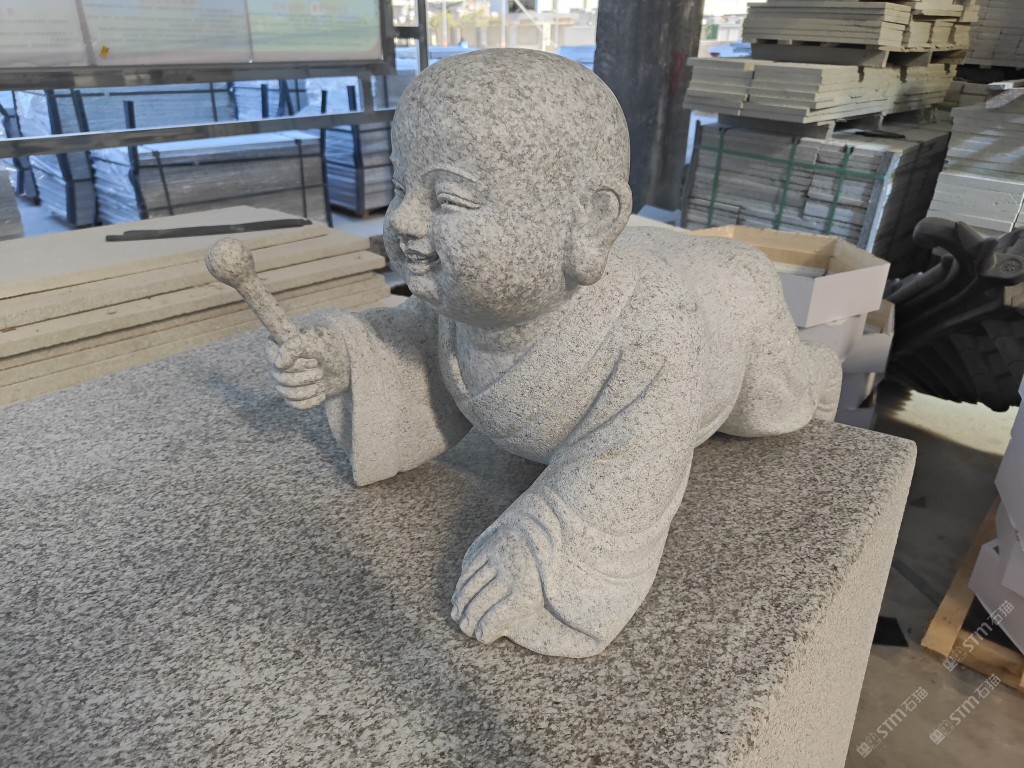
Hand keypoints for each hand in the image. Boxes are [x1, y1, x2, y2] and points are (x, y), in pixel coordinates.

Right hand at [265, 326, 350, 409]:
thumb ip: (295, 346)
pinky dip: (312, 400)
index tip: (314, 361)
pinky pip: (296, 404)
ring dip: (310, 389)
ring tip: (322, 380)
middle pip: (282, 379)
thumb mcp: (317, 343)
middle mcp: (278, 363)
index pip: (274, 360)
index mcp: (279, 345)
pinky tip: (322, 392)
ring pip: (288, 393)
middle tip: (321, 370)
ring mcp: (285, 380)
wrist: (348, 365)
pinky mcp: (294, 394)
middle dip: (306, 377)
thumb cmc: (332, 349)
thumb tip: (278, 364)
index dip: (295, 365)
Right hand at [451, 527, 545, 643]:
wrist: (546, 543)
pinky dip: (461, 585)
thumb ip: (511, 619)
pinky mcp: (491, 548)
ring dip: (461, 603)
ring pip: (472, 586)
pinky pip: (470, 570)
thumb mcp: (534, 602)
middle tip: (464, 628)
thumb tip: (482, 635)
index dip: (485, 629)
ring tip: (457, 615)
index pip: (496, 617)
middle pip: (481, 602)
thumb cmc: (539, 582)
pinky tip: (458, 596)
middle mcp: (513, 575)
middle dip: (469, 618)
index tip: (479, 636)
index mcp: (527, 594)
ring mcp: (500, 560)